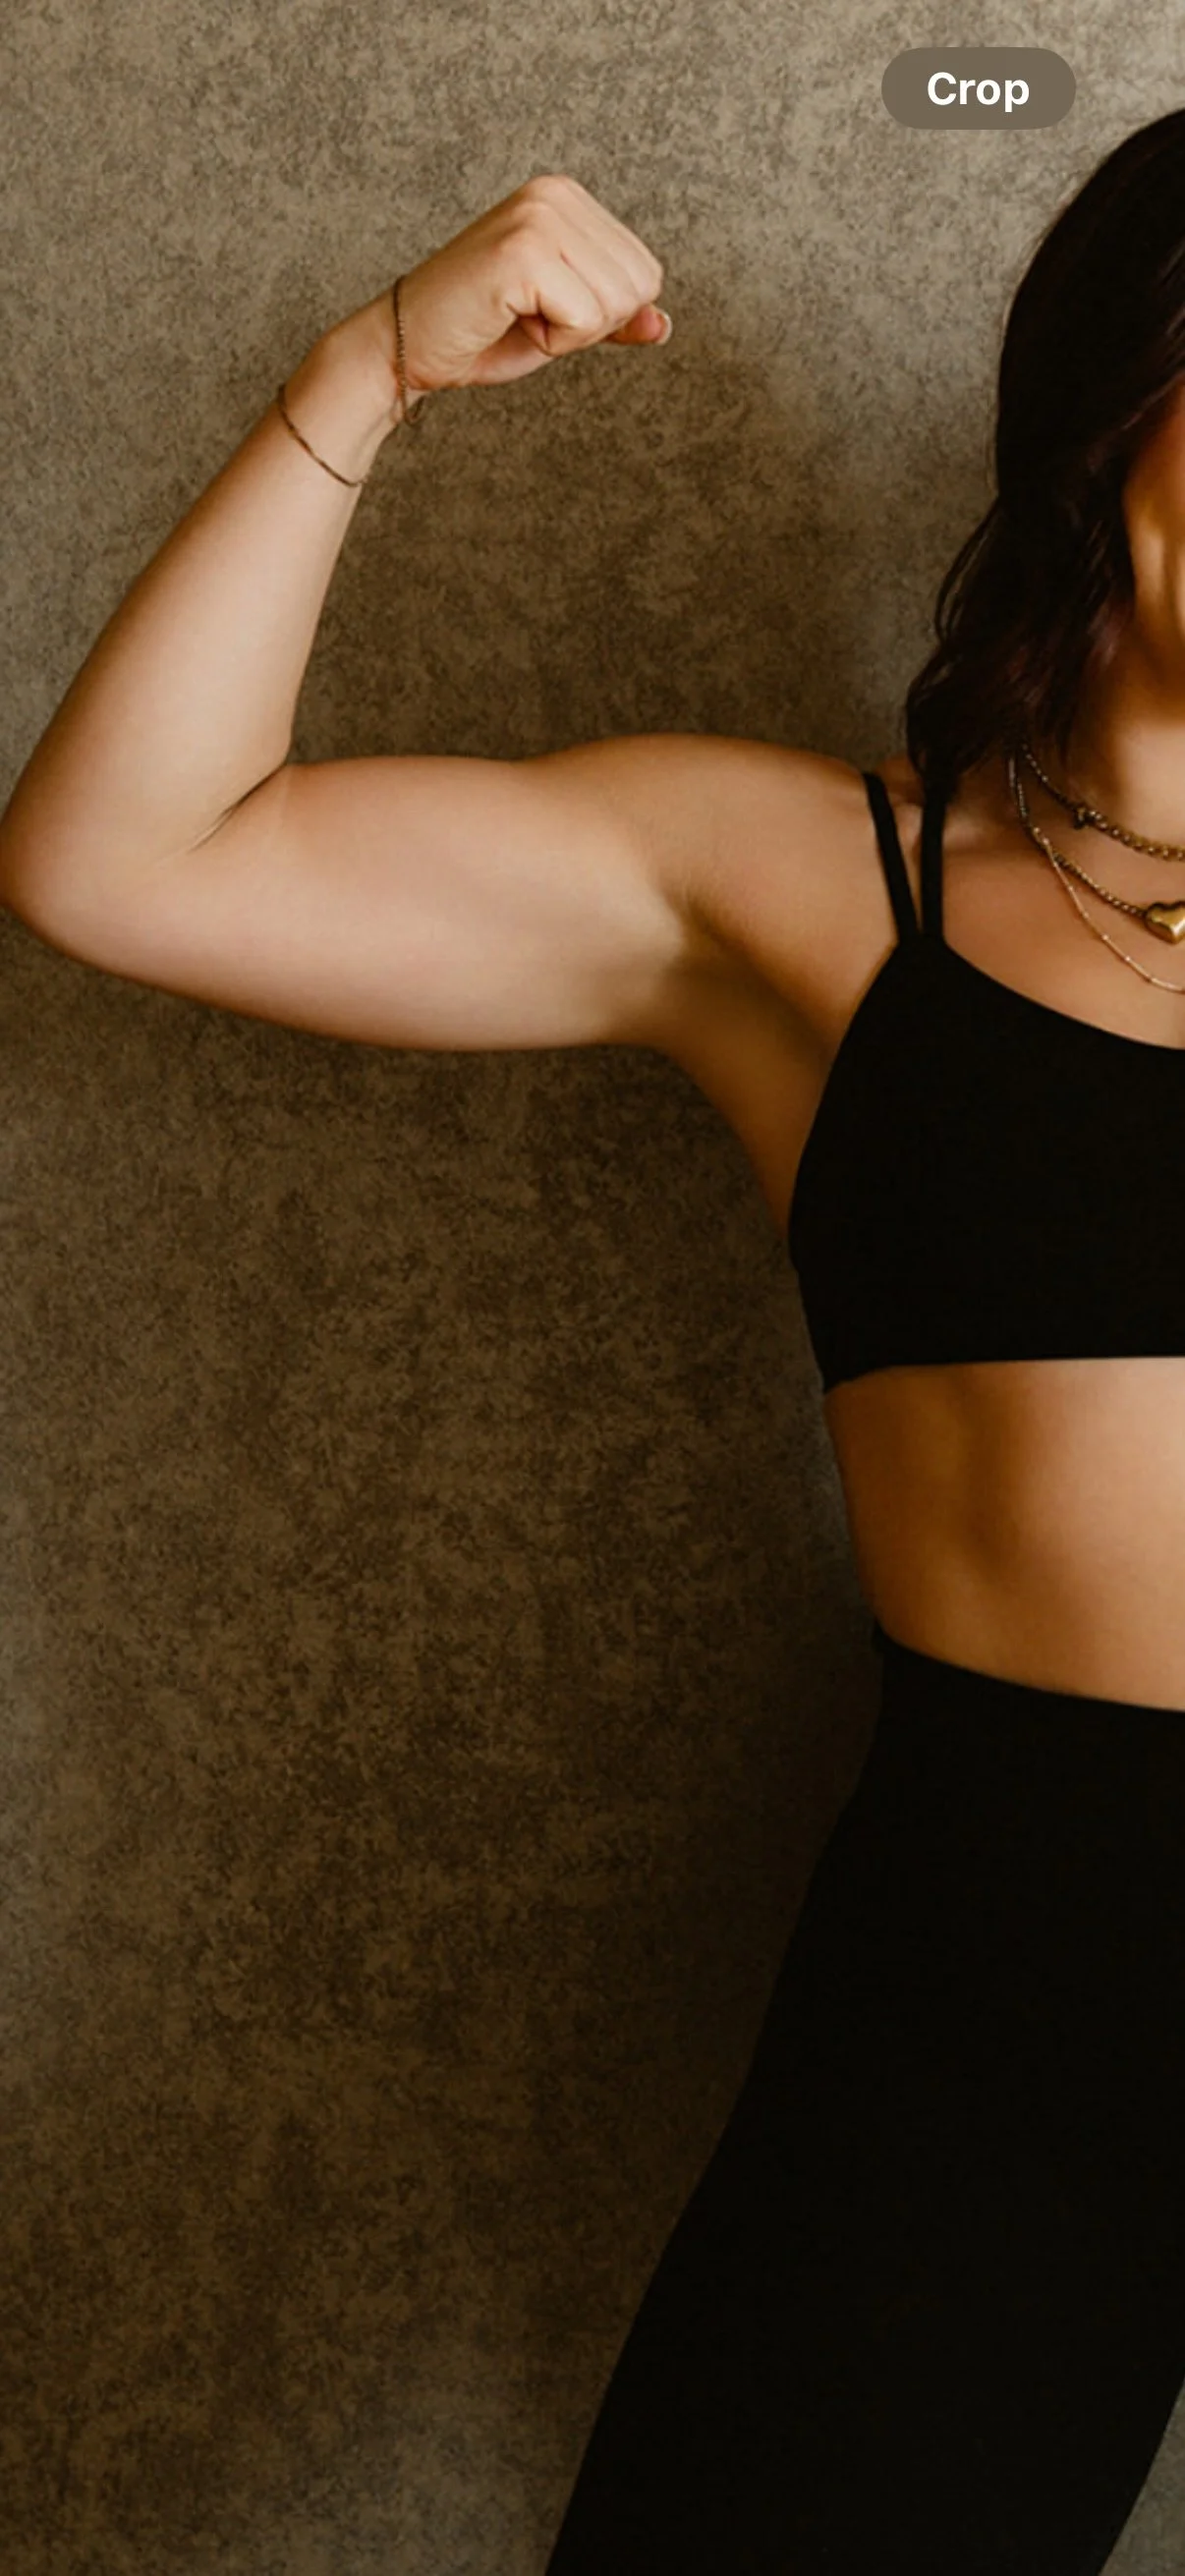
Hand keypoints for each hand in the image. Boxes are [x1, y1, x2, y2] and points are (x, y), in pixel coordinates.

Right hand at [341, 173, 669, 408]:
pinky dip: (553, 341)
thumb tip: (661, 324)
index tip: (542, 307)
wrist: (406, 346)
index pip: (645, 271)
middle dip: (590, 324)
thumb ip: (612, 316)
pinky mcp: (524, 252)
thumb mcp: (561, 322)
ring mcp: (538, 217)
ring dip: (569, 332)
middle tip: (528, 315)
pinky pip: (585, 320)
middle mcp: (555, 194)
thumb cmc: (478, 331)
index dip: (601, 314)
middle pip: (639, 285)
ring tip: (517, 315)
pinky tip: (508, 319)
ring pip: (616, 303)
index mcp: (566, 197)